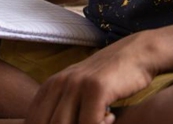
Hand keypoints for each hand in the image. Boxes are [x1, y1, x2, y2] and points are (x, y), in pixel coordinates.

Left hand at [26, 33, 154, 123]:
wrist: (138, 54)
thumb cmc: (109, 80)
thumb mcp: (78, 90)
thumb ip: (62, 108)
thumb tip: (53, 123)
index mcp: (50, 86)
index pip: (33, 120)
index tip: (74, 122)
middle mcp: (59, 83)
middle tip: (90, 123)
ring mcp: (76, 84)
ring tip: (102, 122)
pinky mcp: (95, 88)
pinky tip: (112, 117)